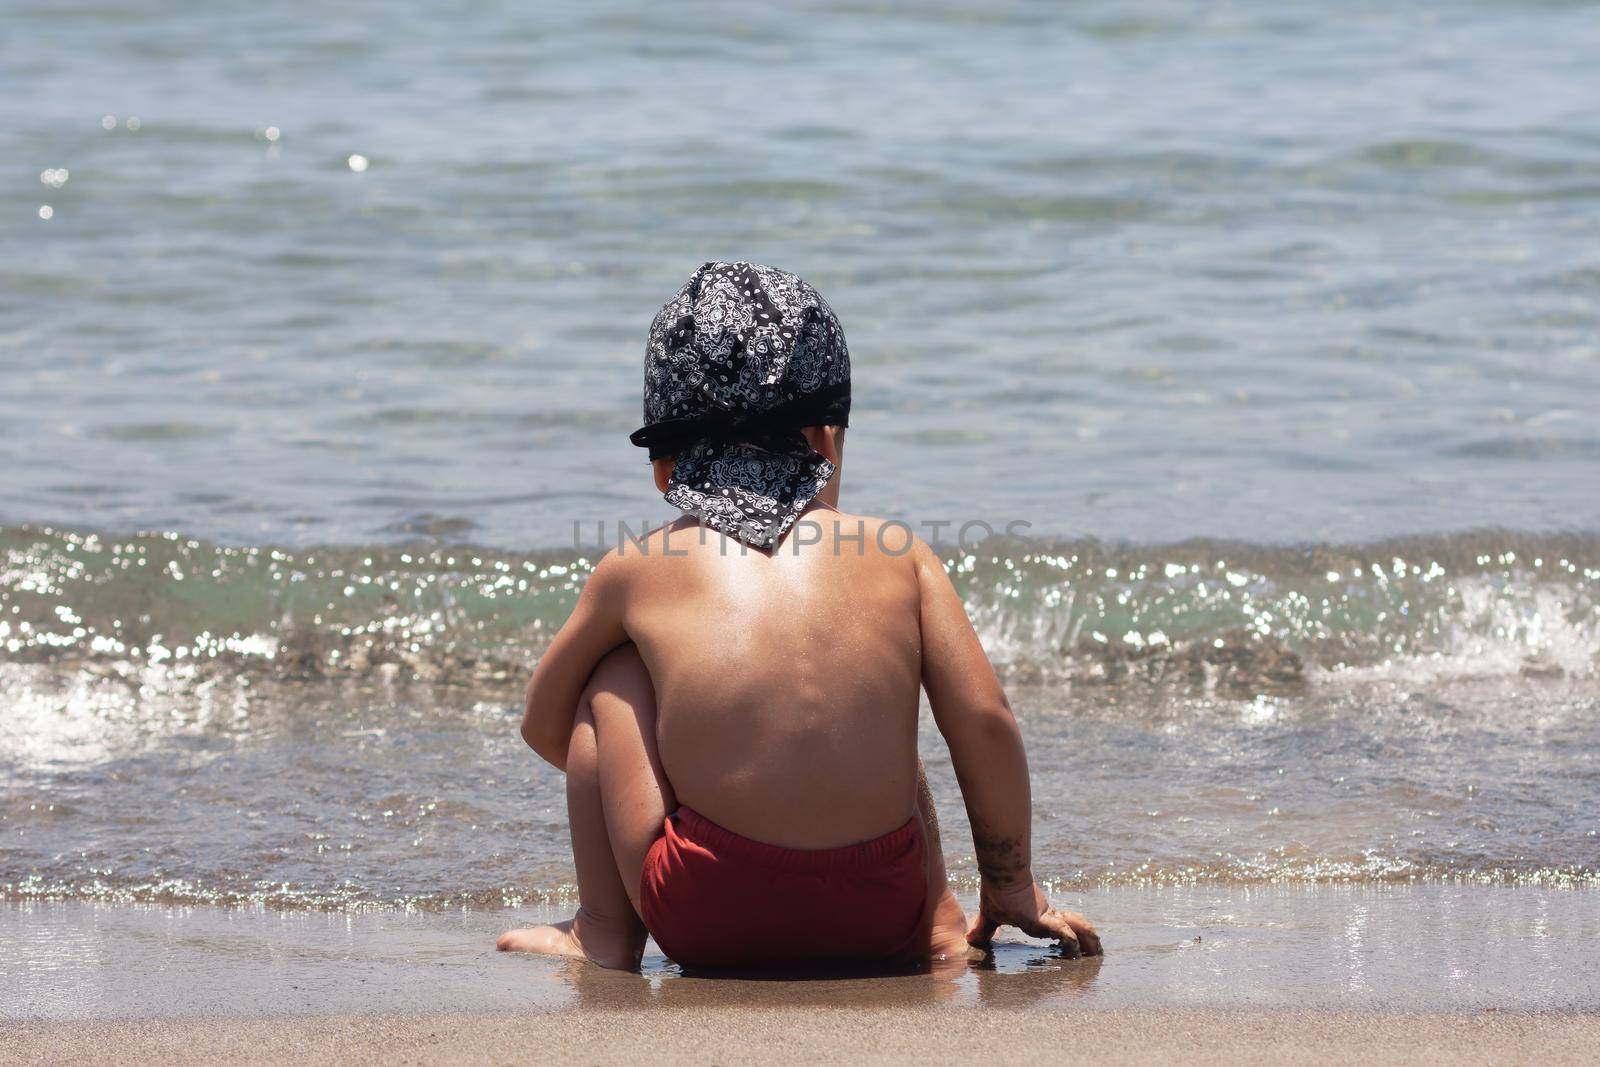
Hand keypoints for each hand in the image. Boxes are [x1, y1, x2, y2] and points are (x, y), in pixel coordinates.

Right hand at [967, 878, 1101, 957]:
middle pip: (1074, 927)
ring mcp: (1047, 917)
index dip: (1071, 937)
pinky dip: (1071, 940)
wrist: (998, 877)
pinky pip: (1062, 931)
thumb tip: (969, 939)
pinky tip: (1076, 949)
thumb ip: (984, 930)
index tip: (1079, 949)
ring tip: (1098, 950)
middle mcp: (1047, 916)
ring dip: (1088, 940)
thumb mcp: (990, 916)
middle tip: (1098, 951)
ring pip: (1075, 928)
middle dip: (1087, 940)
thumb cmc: (996, 892)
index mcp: (1039, 917)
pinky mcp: (1042, 918)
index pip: (1060, 928)